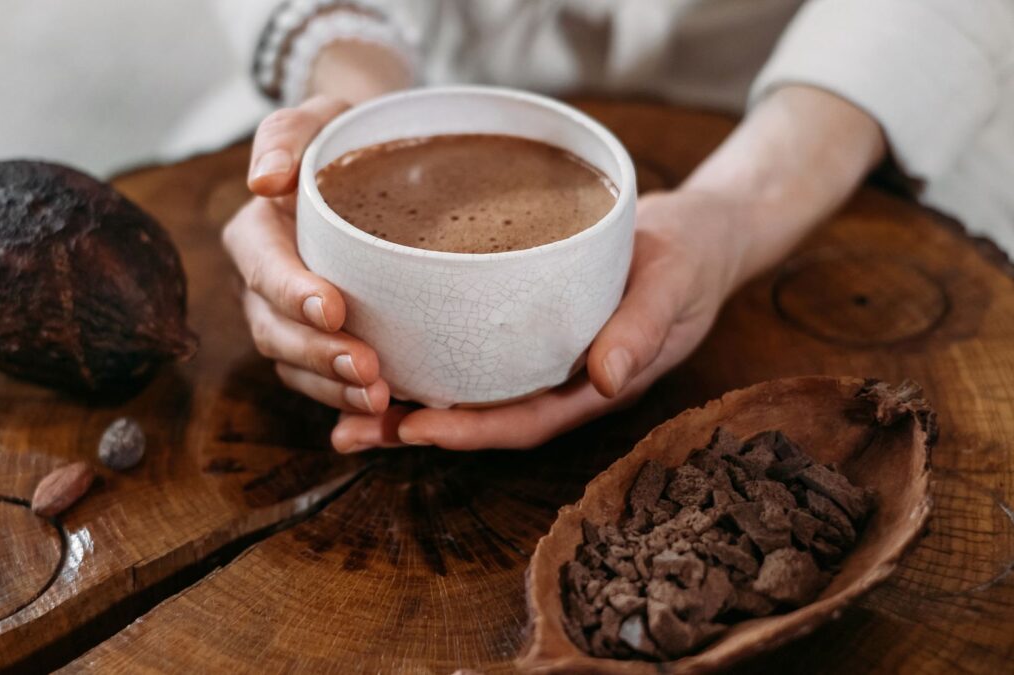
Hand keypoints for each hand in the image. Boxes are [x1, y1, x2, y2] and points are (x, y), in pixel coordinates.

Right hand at [223, 95, 394, 419]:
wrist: (374, 169)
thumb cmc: (344, 140)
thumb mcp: (317, 119)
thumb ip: (286, 137)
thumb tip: (263, 180)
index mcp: (257, 236)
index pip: (263, 268)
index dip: (292, 293)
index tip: (333, 307)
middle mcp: (265, 286)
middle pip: (275, 332)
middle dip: (318, 356)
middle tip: (367, 370)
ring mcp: (290, 322)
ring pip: (297, 368)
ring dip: (334, 390)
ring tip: (380, 400)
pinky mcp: (322, 346)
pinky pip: (325, 386)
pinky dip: (349, 407)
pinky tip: (385, 419)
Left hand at [333, 190, 745, 450]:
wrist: (697, 234)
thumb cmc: (689, 259)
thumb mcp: (673, 284)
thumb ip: (643, 328)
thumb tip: (609, 378)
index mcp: (593, 385)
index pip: (525, 422)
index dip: (470, 431)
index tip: (415, 427)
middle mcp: (557, 380)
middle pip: (480, 417)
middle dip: (414, 429)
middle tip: (347, 431)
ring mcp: (539, 356)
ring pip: (466, 389)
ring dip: (405, 400)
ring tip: (339, 402)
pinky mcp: (524, 324)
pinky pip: (469, 349)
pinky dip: (425, 354)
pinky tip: (377, 344)